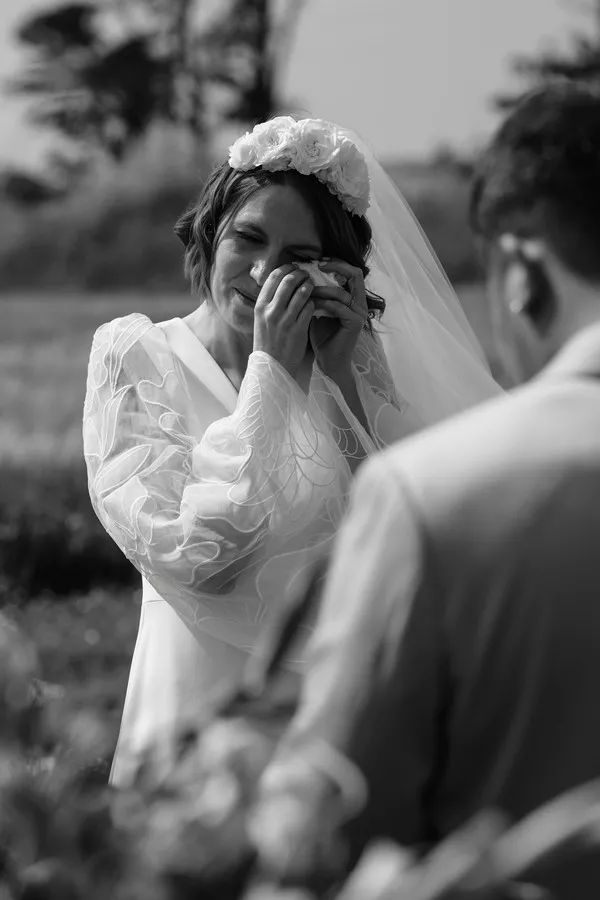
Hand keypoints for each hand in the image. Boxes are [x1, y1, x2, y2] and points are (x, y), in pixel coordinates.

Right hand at [253, 264, 314, 377]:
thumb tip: (282, 281)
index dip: (286, 268)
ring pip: (302, 292)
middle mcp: (271, 311)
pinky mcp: (299, 329)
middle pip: (289, 281)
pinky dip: (313, 302)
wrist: (271, 367)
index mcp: (260, 307)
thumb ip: (269, 302)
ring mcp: (285, 320)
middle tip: (306, 273)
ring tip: (312, 285)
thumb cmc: (267, 343)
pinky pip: (310, 307)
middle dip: (300, 274)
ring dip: (309, 286)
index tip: (293, 267)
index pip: (273, 278)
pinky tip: (314, 303)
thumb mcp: (261, 320)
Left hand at [309, 259, 368, 383]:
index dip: (336, 263)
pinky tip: (311, 305)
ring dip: (323, 289)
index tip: (318, 261)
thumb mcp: (318, 309)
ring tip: (307, 289)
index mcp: (353, 297)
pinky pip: (339, 307)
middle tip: (318, 266)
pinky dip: (324, 304)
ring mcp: (360, 313)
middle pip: (355, 274)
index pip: (351, 271)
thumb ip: (316, 293)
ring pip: (344, 291)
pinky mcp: (355, 323)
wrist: (328, 360)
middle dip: (336, 267)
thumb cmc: (322, 335)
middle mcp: (360, 302)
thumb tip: (300, 274)